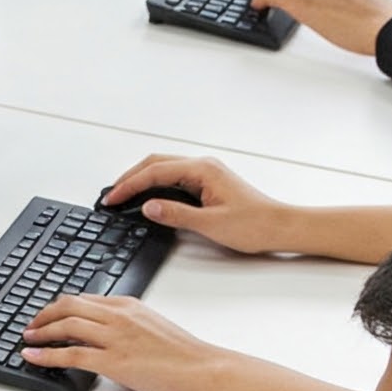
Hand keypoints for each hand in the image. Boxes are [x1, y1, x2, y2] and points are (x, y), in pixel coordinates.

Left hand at [21, 293, 224, 390]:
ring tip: (27, 340)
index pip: (84, 299)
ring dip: (40, 333)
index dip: (59, 307)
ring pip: (66, 326)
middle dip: (43, 315)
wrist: (205, 367)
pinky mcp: (114, 361)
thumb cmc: (185, 354)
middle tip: (30, 326)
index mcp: (128, 306)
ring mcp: (116, 338)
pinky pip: (72, 354)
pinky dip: (47, 355)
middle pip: (68, 306)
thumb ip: (128, 325)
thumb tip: (106, 335)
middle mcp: (119, 316)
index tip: (46, 315)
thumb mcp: (153, 327)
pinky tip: (33, 357)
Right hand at [102, 154, 298, 254]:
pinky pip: (174, 177)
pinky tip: (147, 196)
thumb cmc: (254, 224)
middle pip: (156, 163)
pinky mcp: (207, 183)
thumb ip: (175, 214)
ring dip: (141, 179)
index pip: (155, 172)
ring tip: (123, 195)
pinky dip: (155, 184)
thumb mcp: (210, 223)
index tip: (112, 199)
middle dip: (130, 177)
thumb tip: (148, 206)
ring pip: (164, 168)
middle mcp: (203, 166)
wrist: (279, 227)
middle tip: (111, 195)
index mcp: (202, 170)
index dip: (130, 185)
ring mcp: (206, 173)